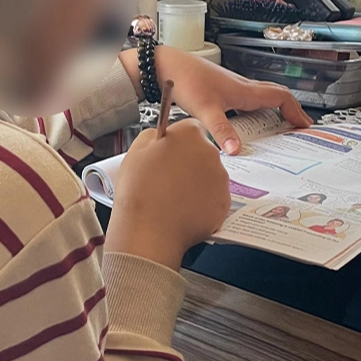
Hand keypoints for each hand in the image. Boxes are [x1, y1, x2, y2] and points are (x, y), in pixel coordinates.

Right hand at [104, 120, 230, 269]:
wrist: (148, 231)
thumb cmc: (139, 193)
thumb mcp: (136, 151)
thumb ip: (153, 135)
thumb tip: (161, 136)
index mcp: (189, 135)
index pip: (190, 129)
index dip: (178, 142)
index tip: (170, 153)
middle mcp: (210, 153)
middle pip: (202, 152)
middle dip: (189, 162)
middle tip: (169, 178)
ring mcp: (220, 179)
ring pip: (209, 176)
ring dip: (196, 183)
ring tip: (174, 197)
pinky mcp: (224, 203)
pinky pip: (214, 198)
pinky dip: (202, 203)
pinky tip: (183, 209)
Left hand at [120, 45, 311, 153]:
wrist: (165, 66)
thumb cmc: (185, 79)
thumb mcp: (205, 109)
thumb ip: (221, 130)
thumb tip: (236, 150)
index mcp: (245, 90)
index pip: (281, 96)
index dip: (296, 110)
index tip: (305, 125)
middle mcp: (242, 86)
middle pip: (275, 95)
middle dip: (290, 109)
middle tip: (298, 125)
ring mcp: (232, 86)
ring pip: (261, 96)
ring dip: (274, 109)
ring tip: (278, 126)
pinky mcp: (221, 89)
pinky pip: (247, 99)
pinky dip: (256, 110)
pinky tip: (247, 123)